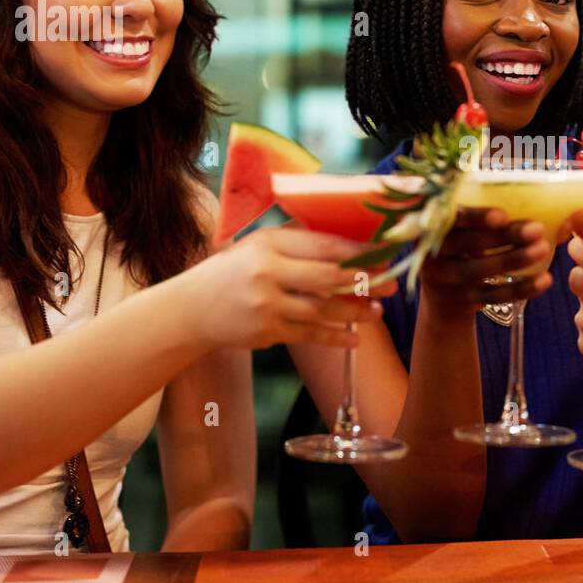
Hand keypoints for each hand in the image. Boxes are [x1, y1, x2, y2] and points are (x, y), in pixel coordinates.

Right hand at [183, 225, 397, 350]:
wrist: (191, 309)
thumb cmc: (233, 272)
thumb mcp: (258, 247)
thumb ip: (297, 244)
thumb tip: (349, 244)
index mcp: (268, 243)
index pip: (324, 245)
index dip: (358, 250)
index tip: (384, 253)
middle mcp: (267, 272)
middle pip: (328, 277)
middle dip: (365, 281)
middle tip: (392, 283)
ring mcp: (266, 304)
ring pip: (322, 310)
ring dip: (355, 312)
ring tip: (378, 312)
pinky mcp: (266, 332)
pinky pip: (309, 336)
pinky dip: (334, 338)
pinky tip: (355, 339)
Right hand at [420, 207, 552, 308]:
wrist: (443, 299)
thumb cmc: (460, 250)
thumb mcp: (459, 230)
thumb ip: (480, 216)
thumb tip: (533, 201)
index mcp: (430, 225)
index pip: (450, 218)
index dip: (475, 217)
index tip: (503, 216)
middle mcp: (431, 252)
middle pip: (467, 243)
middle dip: (504, 236)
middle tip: (537, 229)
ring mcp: (443, 280)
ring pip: (478, 270)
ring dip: (514, 259)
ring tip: (543, 248)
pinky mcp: (460, 301)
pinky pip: (492, 295)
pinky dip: (521, 288)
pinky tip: (544, 280)